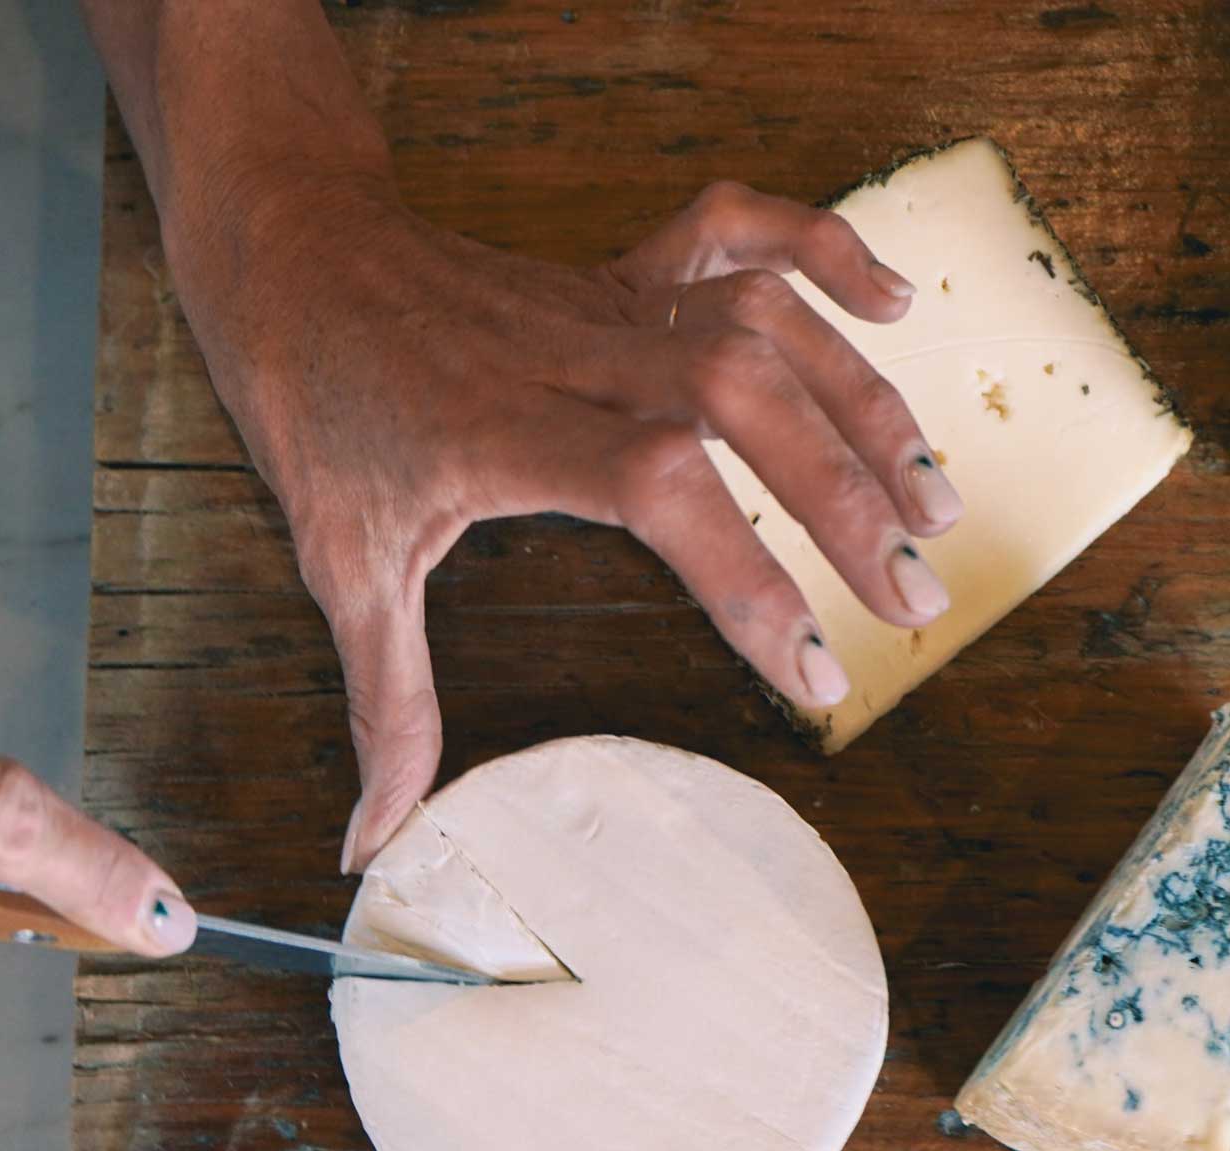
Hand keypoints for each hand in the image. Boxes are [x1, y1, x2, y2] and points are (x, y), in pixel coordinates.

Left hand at [175, 176, 963, 870]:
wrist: (294, 263)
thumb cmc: (322, 415)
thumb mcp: (341, 567)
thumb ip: (385, 705)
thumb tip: (374, 840)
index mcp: (504, 434)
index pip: (655, 489)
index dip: (747, 575)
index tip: (812, 672)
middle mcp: (572, 358)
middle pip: (738, 393)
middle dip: (842, 491)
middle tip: (914, 599)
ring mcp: (604, 305)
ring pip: (758, 321)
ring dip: (859, 403)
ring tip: (935, 500)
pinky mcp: (621, 269)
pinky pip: (736, 230)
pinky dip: (822, 246)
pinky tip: (895, 302)